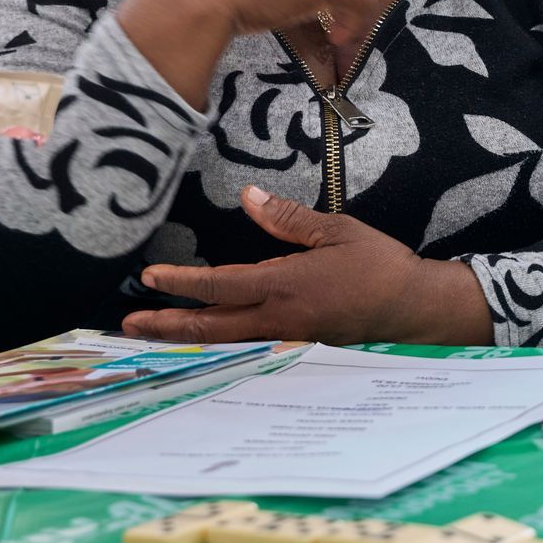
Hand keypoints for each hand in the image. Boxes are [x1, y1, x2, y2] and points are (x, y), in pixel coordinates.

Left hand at [121, 185, 477, 343]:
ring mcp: (287, 337)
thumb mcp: (336, 230)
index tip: (149, 277)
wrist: (412, 308)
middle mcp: (279, 318)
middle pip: (210, 324)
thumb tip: (250, 196)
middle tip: (130, 321)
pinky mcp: (297, 346)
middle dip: (166, 323)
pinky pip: (247, 347)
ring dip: (185, 337)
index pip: (220, 284)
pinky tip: (202, 341)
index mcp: (285, 285)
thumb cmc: (378, 265)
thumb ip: (288, 219)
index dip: (181, 282)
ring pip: (225, 341)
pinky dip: (217, 344)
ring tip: (153, 333)